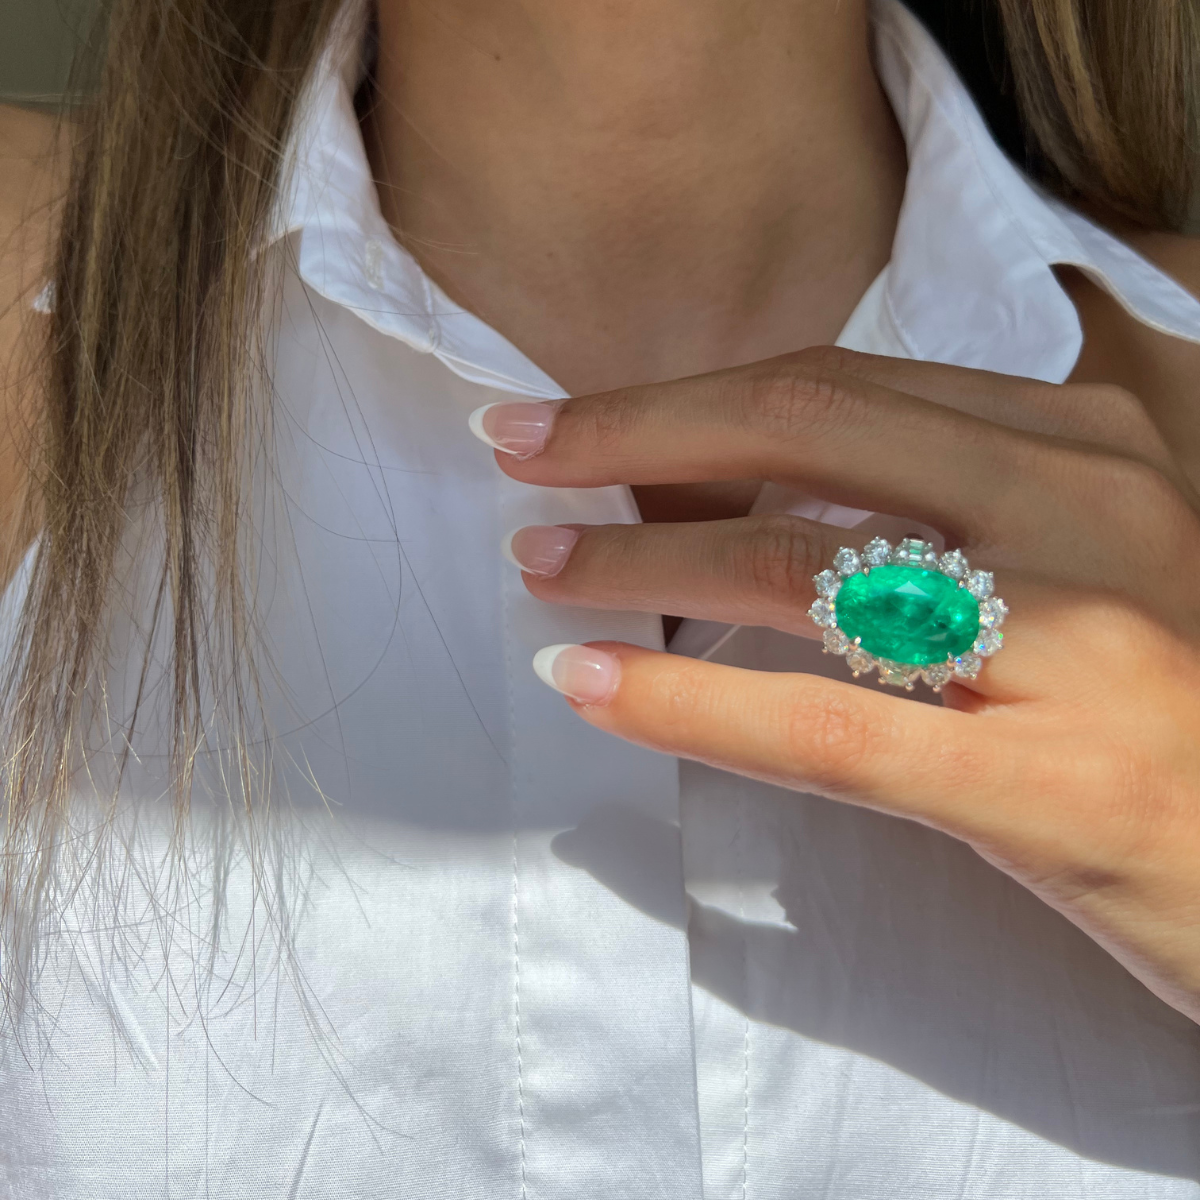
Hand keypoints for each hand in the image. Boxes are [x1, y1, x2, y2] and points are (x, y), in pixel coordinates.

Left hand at [472, 347, 1199, 1022]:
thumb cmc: (1169, 706)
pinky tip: (592, 689)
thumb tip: (760, 494)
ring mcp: (1078, 643)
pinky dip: (690, 704)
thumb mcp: (1080, 562)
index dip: (688, 397)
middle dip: (634, 435)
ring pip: (803, 569)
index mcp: (1087, 444)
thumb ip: (952, 506)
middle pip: (807, 429)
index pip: (844, 386)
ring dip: (640, 562)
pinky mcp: (1050, 784)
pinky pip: (829, 729)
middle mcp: (1088, 510)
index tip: (577, 418)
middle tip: (516, 450)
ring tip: (542, 568)